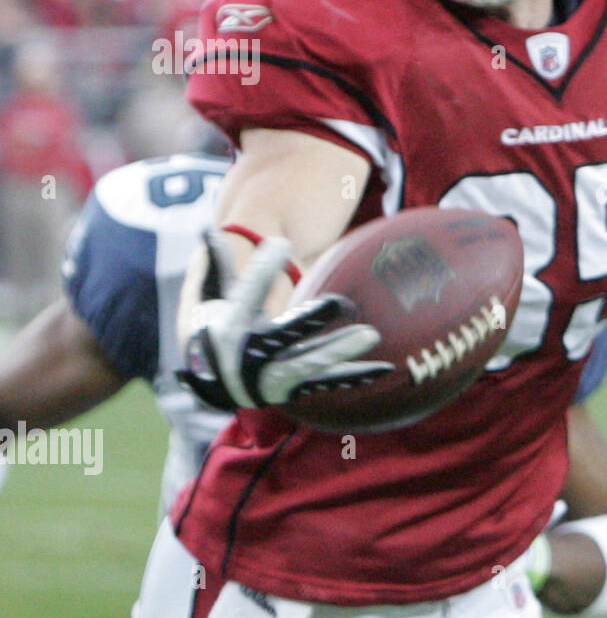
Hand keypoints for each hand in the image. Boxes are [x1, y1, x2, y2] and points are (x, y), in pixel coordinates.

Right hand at [177, 230, 391, 410]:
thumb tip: (210, 232)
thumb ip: (219, 264)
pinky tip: (384, 368)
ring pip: (310, 362)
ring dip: (340, 350)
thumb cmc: (214, 320)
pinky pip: (328, 381)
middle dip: (310, 322)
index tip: (282, 242)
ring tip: (372, 334)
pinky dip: (355, 375)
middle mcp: (250, 356)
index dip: (261, 271)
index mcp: (225, 326)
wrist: (218, 377)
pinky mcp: (298, 385)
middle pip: (282, 337)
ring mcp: (275, 374)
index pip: (244, 295)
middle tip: (341, 302)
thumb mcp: (211, 291)